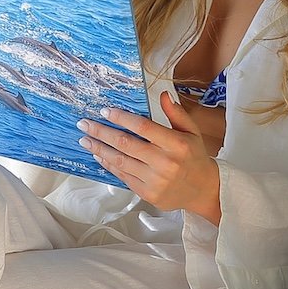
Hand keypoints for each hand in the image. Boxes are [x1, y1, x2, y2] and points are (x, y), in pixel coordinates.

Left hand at [80, 92, 222, 223]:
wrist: (202, 190)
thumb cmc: (195, 157)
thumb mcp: (192, 131)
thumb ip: (176, 113)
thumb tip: (163, 95)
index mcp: (176, 144)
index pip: (143, 127)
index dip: (122, 118)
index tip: (106, 111)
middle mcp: (165, 163)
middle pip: (126, 144)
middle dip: (101, 132)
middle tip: (85, 124)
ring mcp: (154, 180)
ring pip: (120, 161)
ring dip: (99, 149)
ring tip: (85, 140)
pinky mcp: (147, 193)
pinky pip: (122, 176)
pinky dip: (108, 165)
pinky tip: (99, 155)